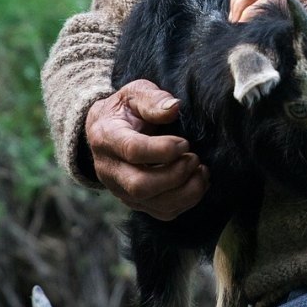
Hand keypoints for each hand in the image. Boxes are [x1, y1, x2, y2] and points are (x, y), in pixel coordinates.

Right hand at [84, 79, 208, 220]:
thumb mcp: (134, 93)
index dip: (164, 149)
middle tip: (194, 158)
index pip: (133, 151)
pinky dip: (186, 202)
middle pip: (141, 185)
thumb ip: (153, 99)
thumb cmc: (125, 109)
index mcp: (107, 137)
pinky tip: (197, 182)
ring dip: (185, 192)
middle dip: (175, 175)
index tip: (185, 142)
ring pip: (153, 204)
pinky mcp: (135, 202)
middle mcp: (110, 169)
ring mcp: (121, 190)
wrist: (106, 130)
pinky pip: (162, 212)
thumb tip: (175, 108)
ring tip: (201, 170)